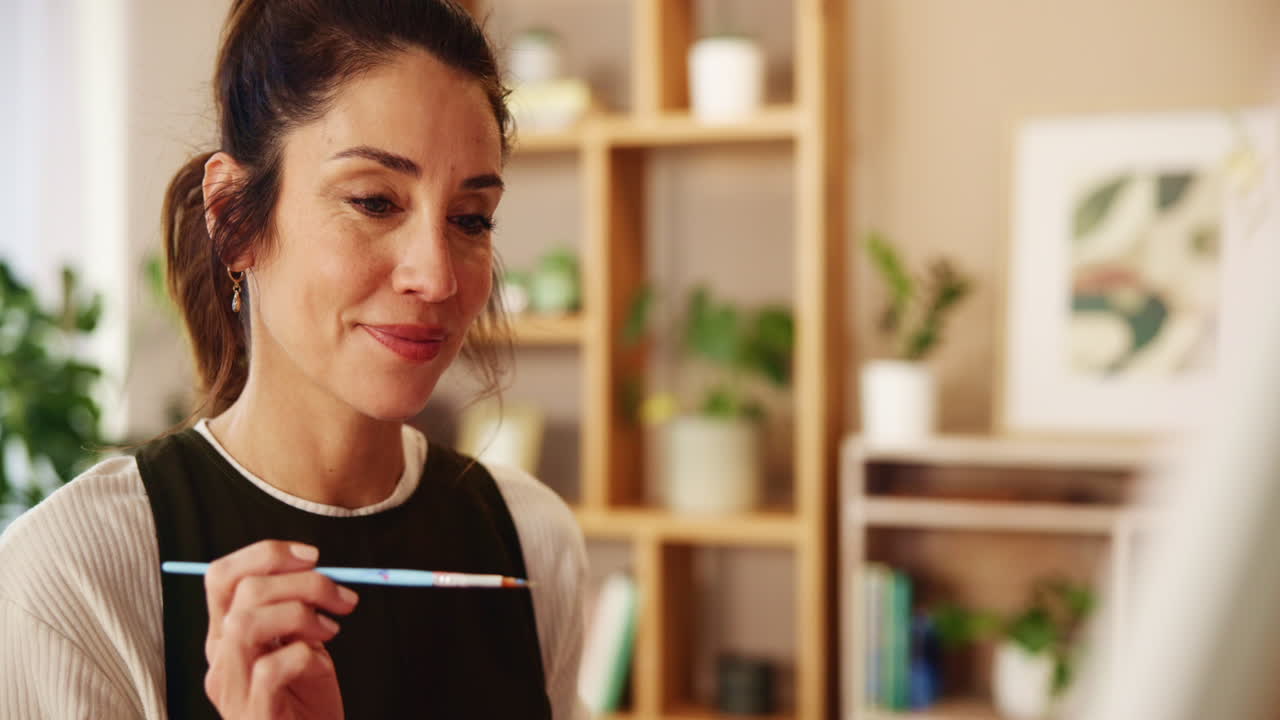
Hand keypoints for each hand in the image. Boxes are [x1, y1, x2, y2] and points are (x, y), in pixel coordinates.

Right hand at [202, 540, 358, 719]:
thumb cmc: (305, 701)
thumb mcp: (302, 644)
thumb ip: (295, 611)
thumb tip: (314, 568)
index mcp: (226, 633)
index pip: (222, 575)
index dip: (267, 554)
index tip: (314, 557)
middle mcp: (220, 657)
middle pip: (243, 591)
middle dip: (303, 582)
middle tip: (343, 598)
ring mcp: (231, 687)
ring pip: (245, 623)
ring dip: (300, 614)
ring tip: (332, 631)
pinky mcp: (252, 713)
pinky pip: (270, 669)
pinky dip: (304, 656)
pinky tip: (321, 665)